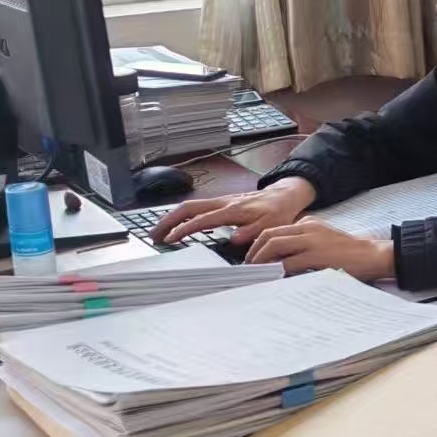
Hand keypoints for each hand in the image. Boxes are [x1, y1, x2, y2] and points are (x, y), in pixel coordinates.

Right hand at [151, 177, 316, 246]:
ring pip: (190, 206)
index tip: (171, 240)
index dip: (185, 229)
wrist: (283, 196)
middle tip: (153, 235)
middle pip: (188, 208)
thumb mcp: (271, 224)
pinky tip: (175, 225)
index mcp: (233, 210)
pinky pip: (196, 207)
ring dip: (171, 217)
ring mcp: (220, 201)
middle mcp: (223, 202)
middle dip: (168, 220)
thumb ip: (253, 232)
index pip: (203, 219)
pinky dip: (182, 215)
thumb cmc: (277, 212)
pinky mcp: (221, 203)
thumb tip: (235, 239)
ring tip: (157, 232)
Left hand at [245, 220, 395, 281]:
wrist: (372, 255)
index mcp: (308, 224)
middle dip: (254, 251)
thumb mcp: (323, 241)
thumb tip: (280, 262)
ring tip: (255, 273)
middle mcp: (307, 228)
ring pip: (274, 245)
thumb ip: (304, 246)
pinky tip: (271, 279)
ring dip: (260, 259)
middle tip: (248, 266)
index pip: (275, 230)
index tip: (253, 257)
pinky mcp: (316, 255)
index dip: (259, 244)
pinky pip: (288, 262)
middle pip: (269, 235)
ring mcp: (311, 241)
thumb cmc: (349, 254)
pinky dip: (276, 270)